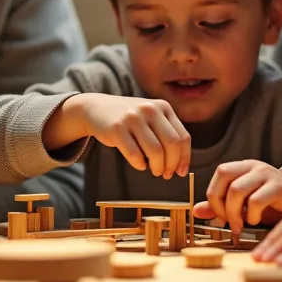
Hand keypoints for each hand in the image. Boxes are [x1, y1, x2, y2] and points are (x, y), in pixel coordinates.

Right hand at [57, 94, 190, 178]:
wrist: (97, 108)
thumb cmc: (129, 118)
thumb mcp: (151, 116)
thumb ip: (166, 132)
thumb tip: (180, 163)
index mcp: (163, 107)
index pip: (183, 137)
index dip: (184, 158)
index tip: (181, 172)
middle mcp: (150, 109)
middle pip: (172, 144)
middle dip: (172, 164)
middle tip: (167, 174)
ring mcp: (133, 117)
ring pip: (155, 151)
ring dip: (157, 167)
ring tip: (154, 171)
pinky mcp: (117, 128)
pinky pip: (135, 154)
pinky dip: (140, 165)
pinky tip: (140, 165)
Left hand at [192, 160, 281, 236]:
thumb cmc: (273, 202)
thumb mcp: (244, 204)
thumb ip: (222, 206)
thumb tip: (195, 210)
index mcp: (244, 167)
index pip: (220, 172)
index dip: (214, 195)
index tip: (219, 216)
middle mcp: (254, 166)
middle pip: (224, 176)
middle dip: (220, 203)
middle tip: (228, 222)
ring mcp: (267, 174)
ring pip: (237, 189)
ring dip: (234, 212)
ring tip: (241, 225)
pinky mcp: (279, 186)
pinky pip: (256, 200)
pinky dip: (252, 214)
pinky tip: (256, 221)